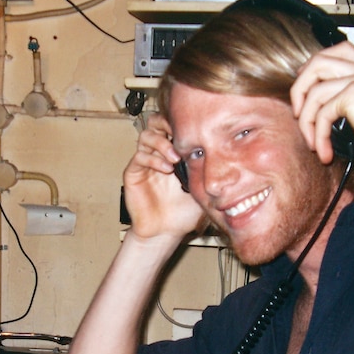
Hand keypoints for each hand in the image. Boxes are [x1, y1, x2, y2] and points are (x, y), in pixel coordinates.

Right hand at [123, 114, 205, 238]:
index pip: (172, 125)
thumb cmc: (184, 212)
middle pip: (155, 122)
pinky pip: (139, 157)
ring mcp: (144, 162)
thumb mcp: (202, 186)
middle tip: (181, 135)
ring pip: (146, 136)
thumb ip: (206, 168)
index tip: (196, 128)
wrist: (166, 231)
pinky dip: (153, 159)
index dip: (180, 122)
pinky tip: (166, 169)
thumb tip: (220, 150)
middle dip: (167, 125)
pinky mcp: (133, 173)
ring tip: (174, 157)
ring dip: (161, 143)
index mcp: (174, 152)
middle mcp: (158, 153)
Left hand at [290, 42, 353, 186]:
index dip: (313, 65)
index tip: (305, 86)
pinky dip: (318, 136)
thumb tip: (322, 105)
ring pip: (314, 92)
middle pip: (317, 62)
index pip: (338, 50)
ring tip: (313, 143)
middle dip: (299, 89)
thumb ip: (351, 100)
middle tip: (298, 114)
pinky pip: (322, 113)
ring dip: (306, 122)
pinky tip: (324, 150)